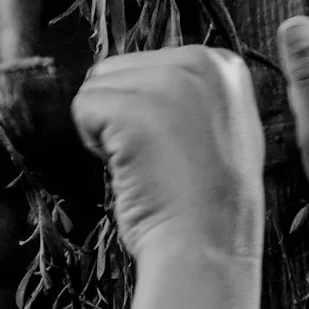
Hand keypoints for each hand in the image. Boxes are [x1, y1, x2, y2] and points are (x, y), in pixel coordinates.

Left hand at [71, 46, 263, 261]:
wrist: (209, 246)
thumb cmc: (210, 202)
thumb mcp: (224, 128)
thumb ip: (192, 94)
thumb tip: (146, 80)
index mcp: (225, 65)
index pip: (152, 63)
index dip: (151, 107)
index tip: (179, 144)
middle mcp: (202, 63)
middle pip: (119, 68)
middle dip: (125, 112)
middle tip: (160, 157)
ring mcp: (169, 83)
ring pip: (97, 85)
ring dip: (109, 127)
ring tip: (148, 162)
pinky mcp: (134, 109)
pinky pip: (83, 108)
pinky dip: (94, 143)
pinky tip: (132, 168)